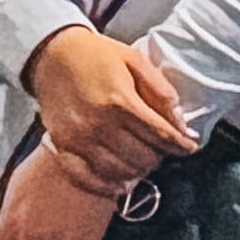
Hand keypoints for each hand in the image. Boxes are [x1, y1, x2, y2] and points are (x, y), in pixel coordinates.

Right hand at [23, 23, 188, 184]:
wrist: (50, 55)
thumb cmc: (95, 55)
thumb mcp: (134, 60)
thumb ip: (160, 90)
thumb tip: (180, 122)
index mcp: (119, 100)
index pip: (161, 135)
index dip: (181, 144)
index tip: (189, 147)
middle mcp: (98, 124)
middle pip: (143, 158)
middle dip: (159, 155)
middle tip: (161, 147)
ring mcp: (78, 139)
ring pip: (120, 172)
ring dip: (138, 169)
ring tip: (142, 158)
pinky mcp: (63, 146)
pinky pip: (88, 178)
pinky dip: (108, 185)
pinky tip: (120, 181)